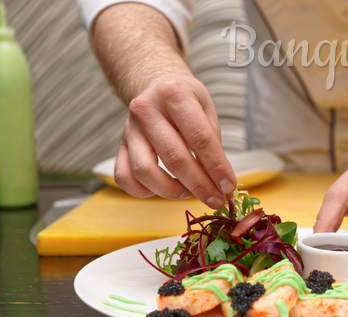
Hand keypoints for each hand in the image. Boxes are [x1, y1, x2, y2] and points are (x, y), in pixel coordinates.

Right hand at [114, 75, 236, 208]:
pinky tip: (163, 190)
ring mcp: (129, 129)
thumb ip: (213, 145)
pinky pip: (125, 177)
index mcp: (174, 94)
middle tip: (216, 200)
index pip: (200, 138)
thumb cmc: (185, 100)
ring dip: (171, 191)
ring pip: (145, 171)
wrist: (155, 86)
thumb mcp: (206, 110)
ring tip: (189, 193)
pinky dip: (143, 191)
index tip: (228, 186)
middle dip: (200, 186)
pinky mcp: (119, 145)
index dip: (217, 167)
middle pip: (175, 158)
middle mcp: (146, 109)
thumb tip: (221, 185)